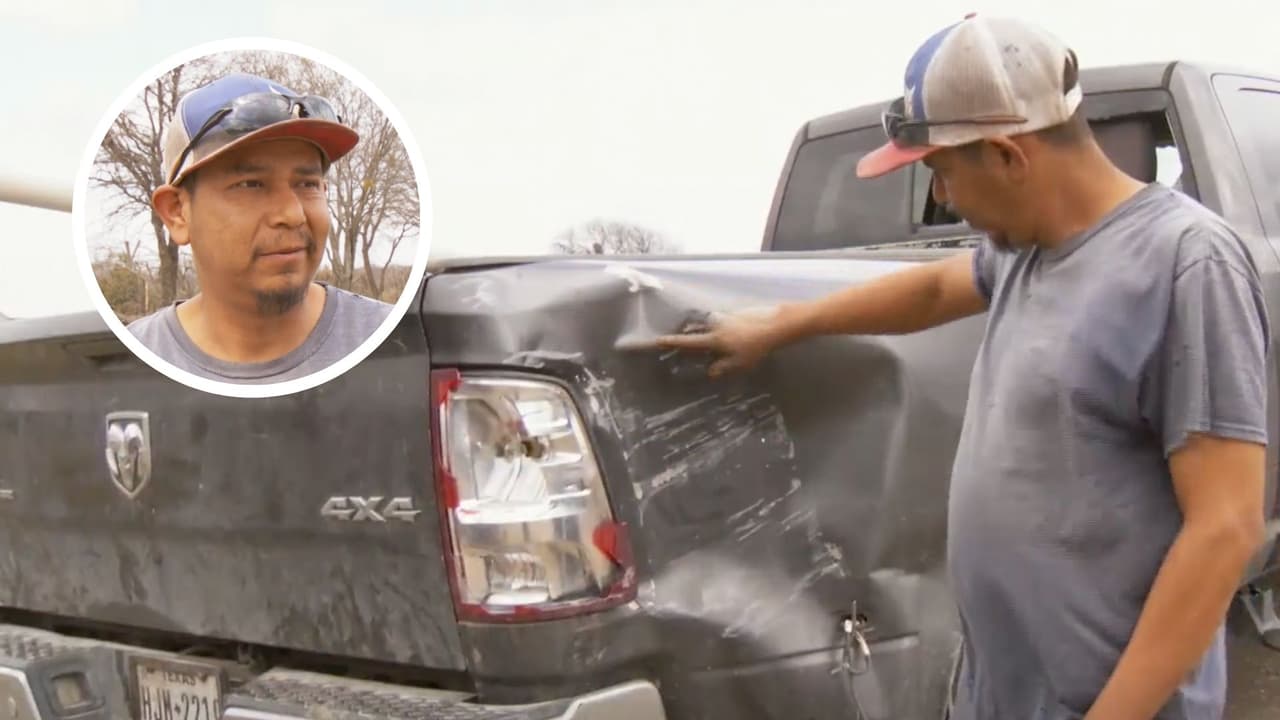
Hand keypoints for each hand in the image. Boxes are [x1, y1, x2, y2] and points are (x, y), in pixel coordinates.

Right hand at [655, 306, 782, 377]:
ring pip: (708, 321)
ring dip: (704, 326)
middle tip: (681, 335)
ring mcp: (726, 315)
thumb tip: (710, 372)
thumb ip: (722, 367)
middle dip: (686, 330)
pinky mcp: (736, 311)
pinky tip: (730, 331)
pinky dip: (720, 324)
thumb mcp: (739, 363)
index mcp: (714, 338)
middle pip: (695, 327)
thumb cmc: (755, 347)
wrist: (775, 324)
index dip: (673, 342)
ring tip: (707, 334)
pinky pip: (721, 318)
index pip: (689, 341)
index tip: (658, 340)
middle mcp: (716, 324)